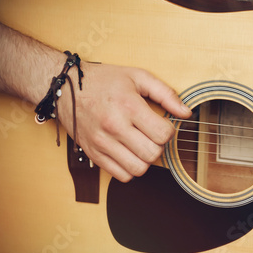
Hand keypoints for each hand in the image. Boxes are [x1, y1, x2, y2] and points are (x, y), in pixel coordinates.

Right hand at [58, 62, 191, 181]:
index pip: (162, 134)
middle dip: (158, 146)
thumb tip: (186, 112)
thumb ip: (165, 93)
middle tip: (151, 135)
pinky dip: (130, 168)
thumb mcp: (137, 77)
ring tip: (140, 145)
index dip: (168, 131)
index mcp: (128, 106)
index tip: (161, 125)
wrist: (66, 87)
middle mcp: (114, 126)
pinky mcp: (94, 154)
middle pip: (152, 154)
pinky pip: (121, 175)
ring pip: (138, 169)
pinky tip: (128, 153)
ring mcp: (102, 143)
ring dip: (145, 160)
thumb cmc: (103, 81)